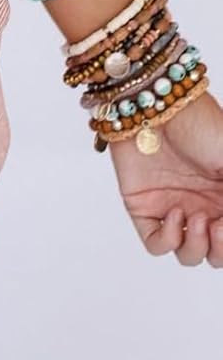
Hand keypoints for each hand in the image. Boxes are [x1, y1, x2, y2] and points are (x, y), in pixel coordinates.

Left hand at [108, 84, 222, 265]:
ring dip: (197, 248)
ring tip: (197, 218)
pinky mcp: (144, 208)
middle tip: (218, 227)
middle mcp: (203, 206)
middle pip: (215, 253)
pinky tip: (174, 215)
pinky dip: (168, 240)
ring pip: (189, 255)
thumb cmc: (198, 123)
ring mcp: (174, 208)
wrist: (153, 105)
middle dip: (220, 251)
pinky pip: (157, 244)